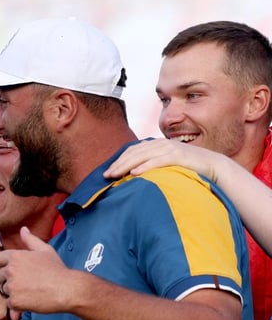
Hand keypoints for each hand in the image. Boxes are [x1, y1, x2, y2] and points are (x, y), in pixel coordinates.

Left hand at [0, 226, 76, 319]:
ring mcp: (12, 286)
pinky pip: (9, 304)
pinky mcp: (15, 301)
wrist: (68, 289)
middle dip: (7, 280)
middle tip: (23, 283)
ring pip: (3, 290)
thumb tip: (23, 229)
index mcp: (15, 256)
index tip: (14, 271)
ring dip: (12, 293)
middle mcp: (10, 270)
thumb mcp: (45, 250)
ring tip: (28, 292)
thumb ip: (31, 240)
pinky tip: (30, 301)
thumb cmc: (58, 270)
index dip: (4, 266)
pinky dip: (17, 305)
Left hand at [104, 138, 220, 181]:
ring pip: (142, 156)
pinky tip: (134, 173)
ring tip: (115, 175)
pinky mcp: (178, 156)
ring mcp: (170, 148)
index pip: (132, 151)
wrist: (212, 165)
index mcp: (156, 144)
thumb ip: (153, 163)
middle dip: (118, 164)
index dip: (118, 160)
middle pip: (134, 153)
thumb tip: (134, 173)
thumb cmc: (188, 167)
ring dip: (126, 165)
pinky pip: (158, 161)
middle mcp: (161, 144)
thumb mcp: (167, 163)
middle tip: (106, 175)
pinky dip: (145, 166)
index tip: (107, 172)